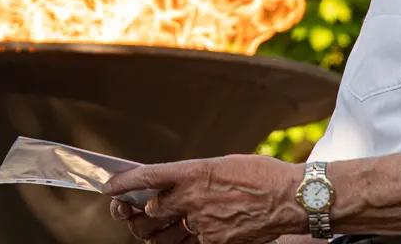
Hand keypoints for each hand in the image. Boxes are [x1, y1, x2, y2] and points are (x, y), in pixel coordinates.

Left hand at [103, 155, 305, 243]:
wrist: (291, 198)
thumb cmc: (260, 175)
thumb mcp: (221, 165)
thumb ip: (193, 177)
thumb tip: (174, 185)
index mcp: (193, 171)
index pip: (146, 177)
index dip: (123, 183)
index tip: (109, 188)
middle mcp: (192, 197)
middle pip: (149, 211)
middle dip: (134, 212)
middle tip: (128, 210)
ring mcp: (202, 223)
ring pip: (163, 234)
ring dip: (152, 230)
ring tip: (149, 225)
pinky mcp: (215, 242)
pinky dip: (183, 241)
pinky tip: (185, 234)